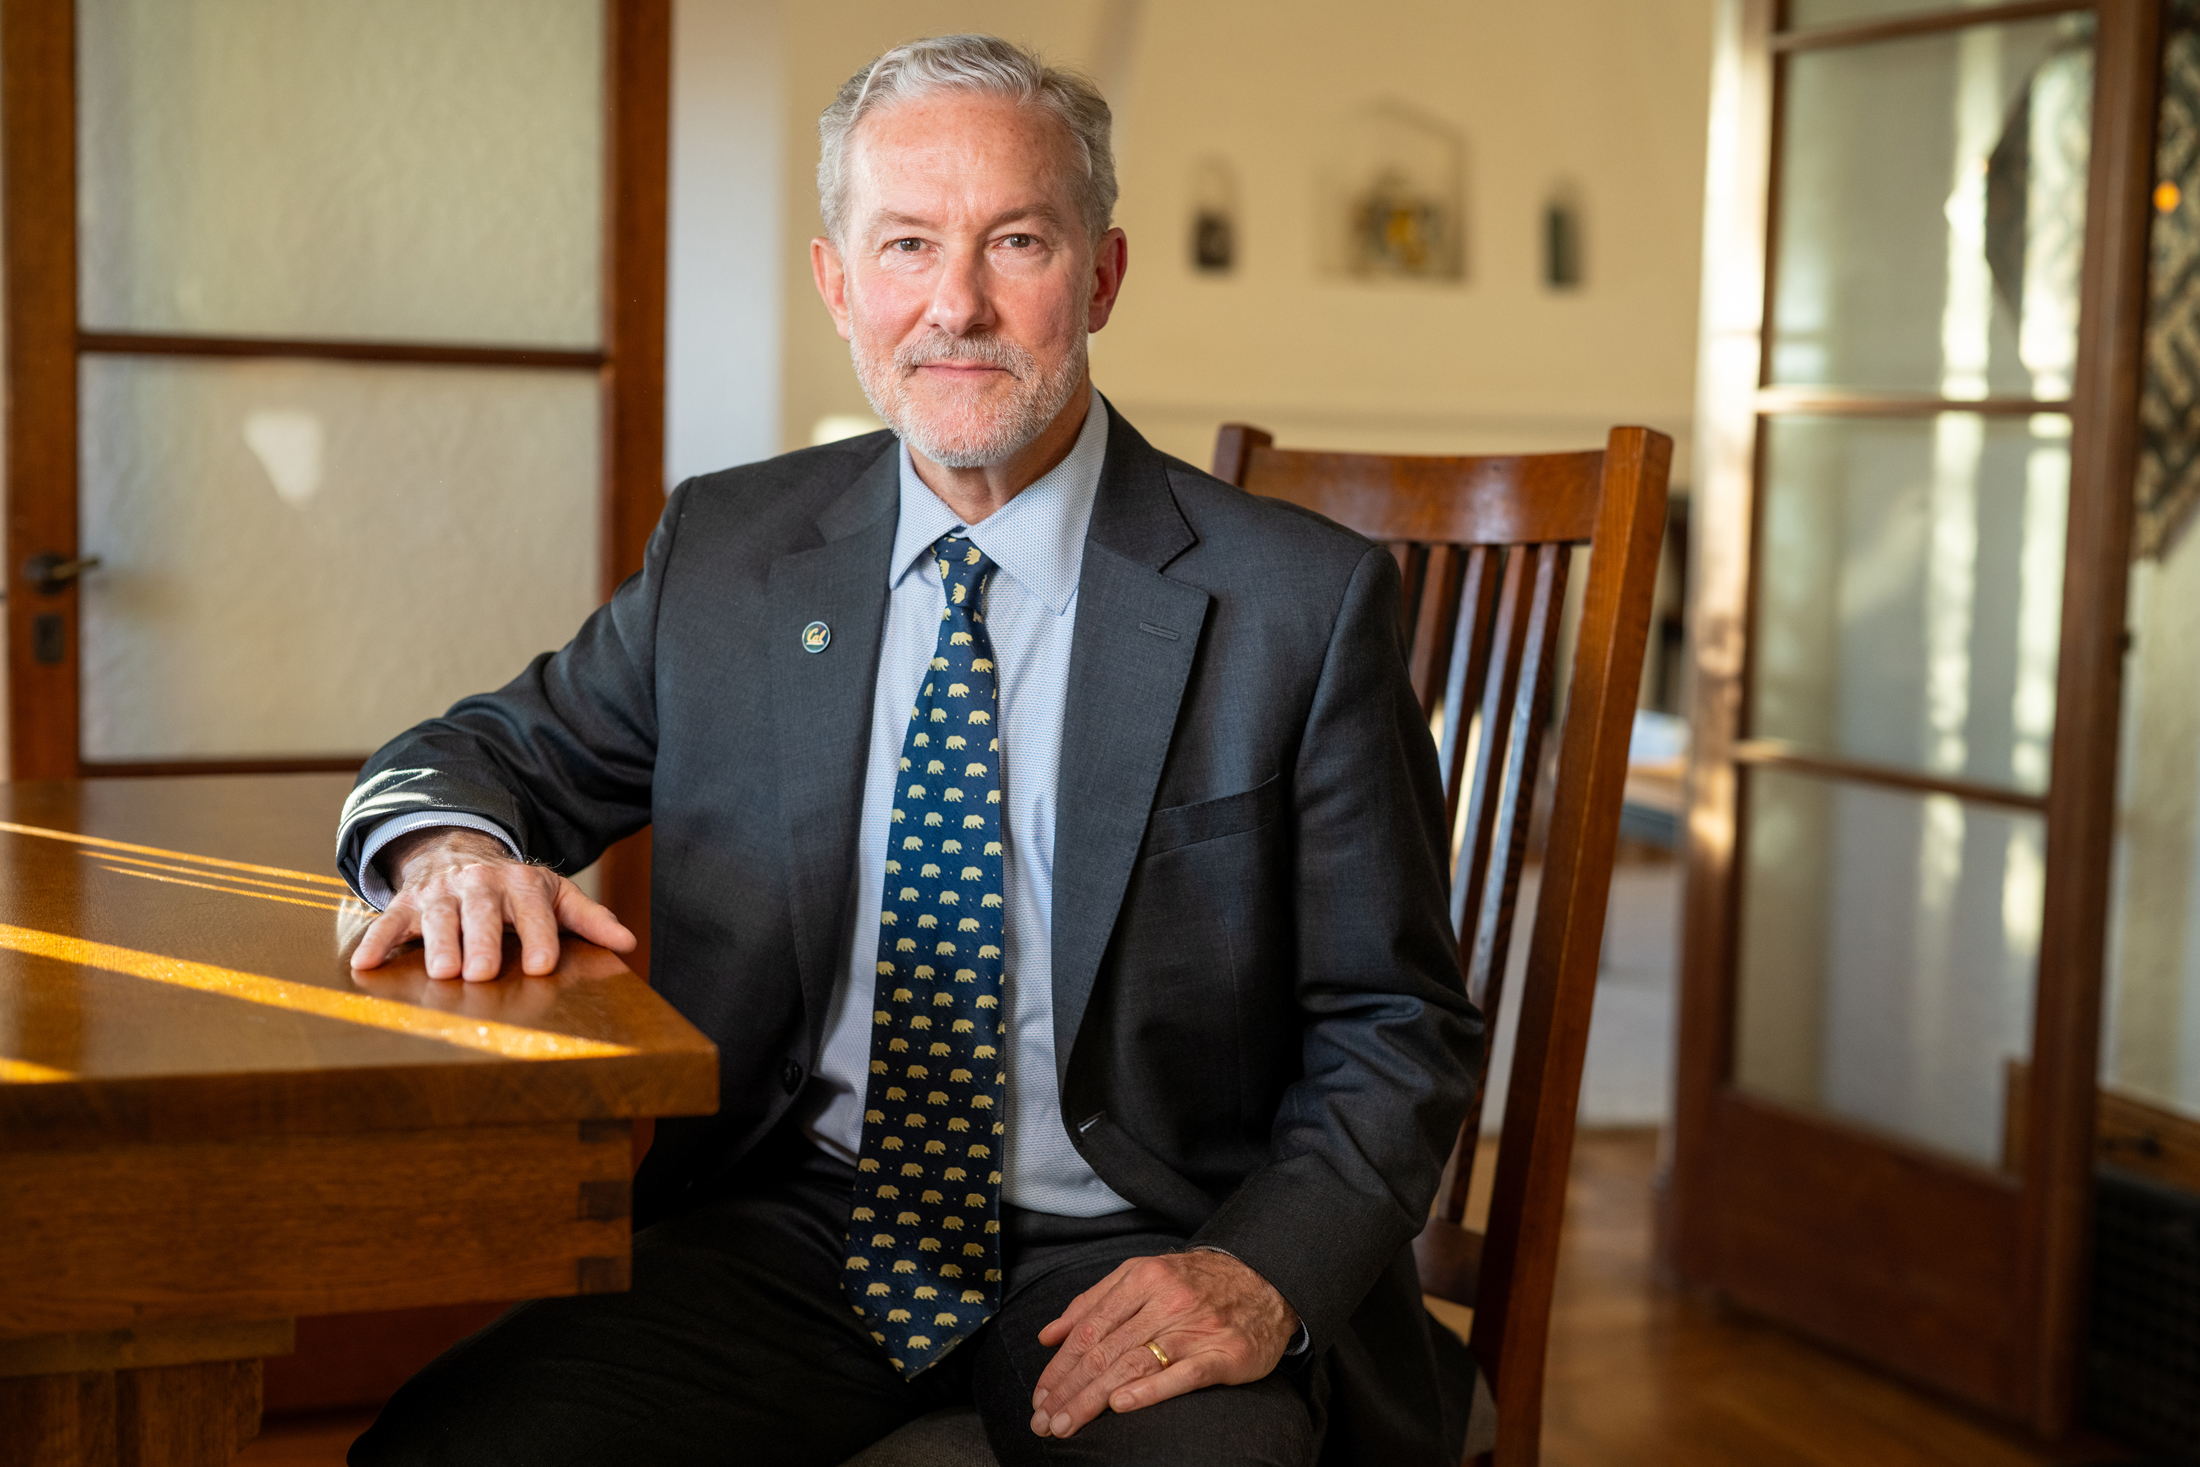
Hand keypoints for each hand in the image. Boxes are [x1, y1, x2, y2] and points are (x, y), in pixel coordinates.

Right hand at [349, 829, 635, 981]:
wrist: (458, 851)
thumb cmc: (513, 888)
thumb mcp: (553, 895)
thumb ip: (588, 918)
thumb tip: (628, 943)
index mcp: (520, 883)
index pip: (533, 909)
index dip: (539, 936)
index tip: (542, 965)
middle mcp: (479, 884)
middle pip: (482, 913)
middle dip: (483, 941)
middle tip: (484, 972)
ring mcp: (440, 892)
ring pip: (438, 916)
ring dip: (438, 943)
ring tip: (443, 972)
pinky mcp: (407, 903)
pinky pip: (388, 922)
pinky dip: (377, 941)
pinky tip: (366, 964)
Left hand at [1029, 1249, 1298, 1438]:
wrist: (1265, 1280)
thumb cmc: (1195, 1282)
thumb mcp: (1141, 1275)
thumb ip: (1093, 1302)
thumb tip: (1048, 1335)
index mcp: (1141, 1278)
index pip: (1088, 1329)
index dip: (1059, 1367)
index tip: (1040, 1397)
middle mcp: (1166, 1301)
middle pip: (1105, 1351)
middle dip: (1069, 1390)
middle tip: (1044, 1422)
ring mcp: (1195, 1328)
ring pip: (1133, 1365)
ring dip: (1094, 1399)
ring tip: (1068, 1423)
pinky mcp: (1223, 1353)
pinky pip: (1182, 1374)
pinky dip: (1149, 1390)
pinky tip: (1121, 1405)